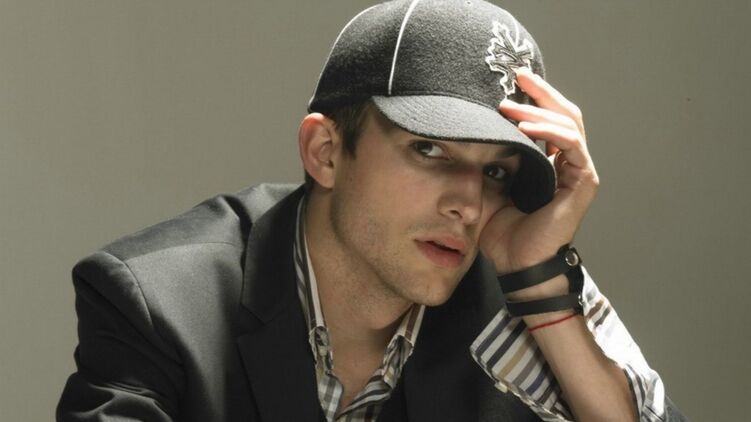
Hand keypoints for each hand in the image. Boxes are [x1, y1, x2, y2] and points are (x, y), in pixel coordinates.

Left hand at [479, 68, 598, 293]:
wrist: (516, 264)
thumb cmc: (503, 231)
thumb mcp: (489, 185)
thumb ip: (489, 158)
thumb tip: (471, 129)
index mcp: (549, 161)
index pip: (548, 117)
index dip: (533, 96)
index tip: (509, 80)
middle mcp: (568, 162)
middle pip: (563, 112)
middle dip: (540, 91)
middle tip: (517, 74)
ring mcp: (578, 171)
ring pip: (568, 123)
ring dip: (538, 109)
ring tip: (509, 104)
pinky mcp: (582, 182)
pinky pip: (569, 146)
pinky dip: (547, 131)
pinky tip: (523, 127)